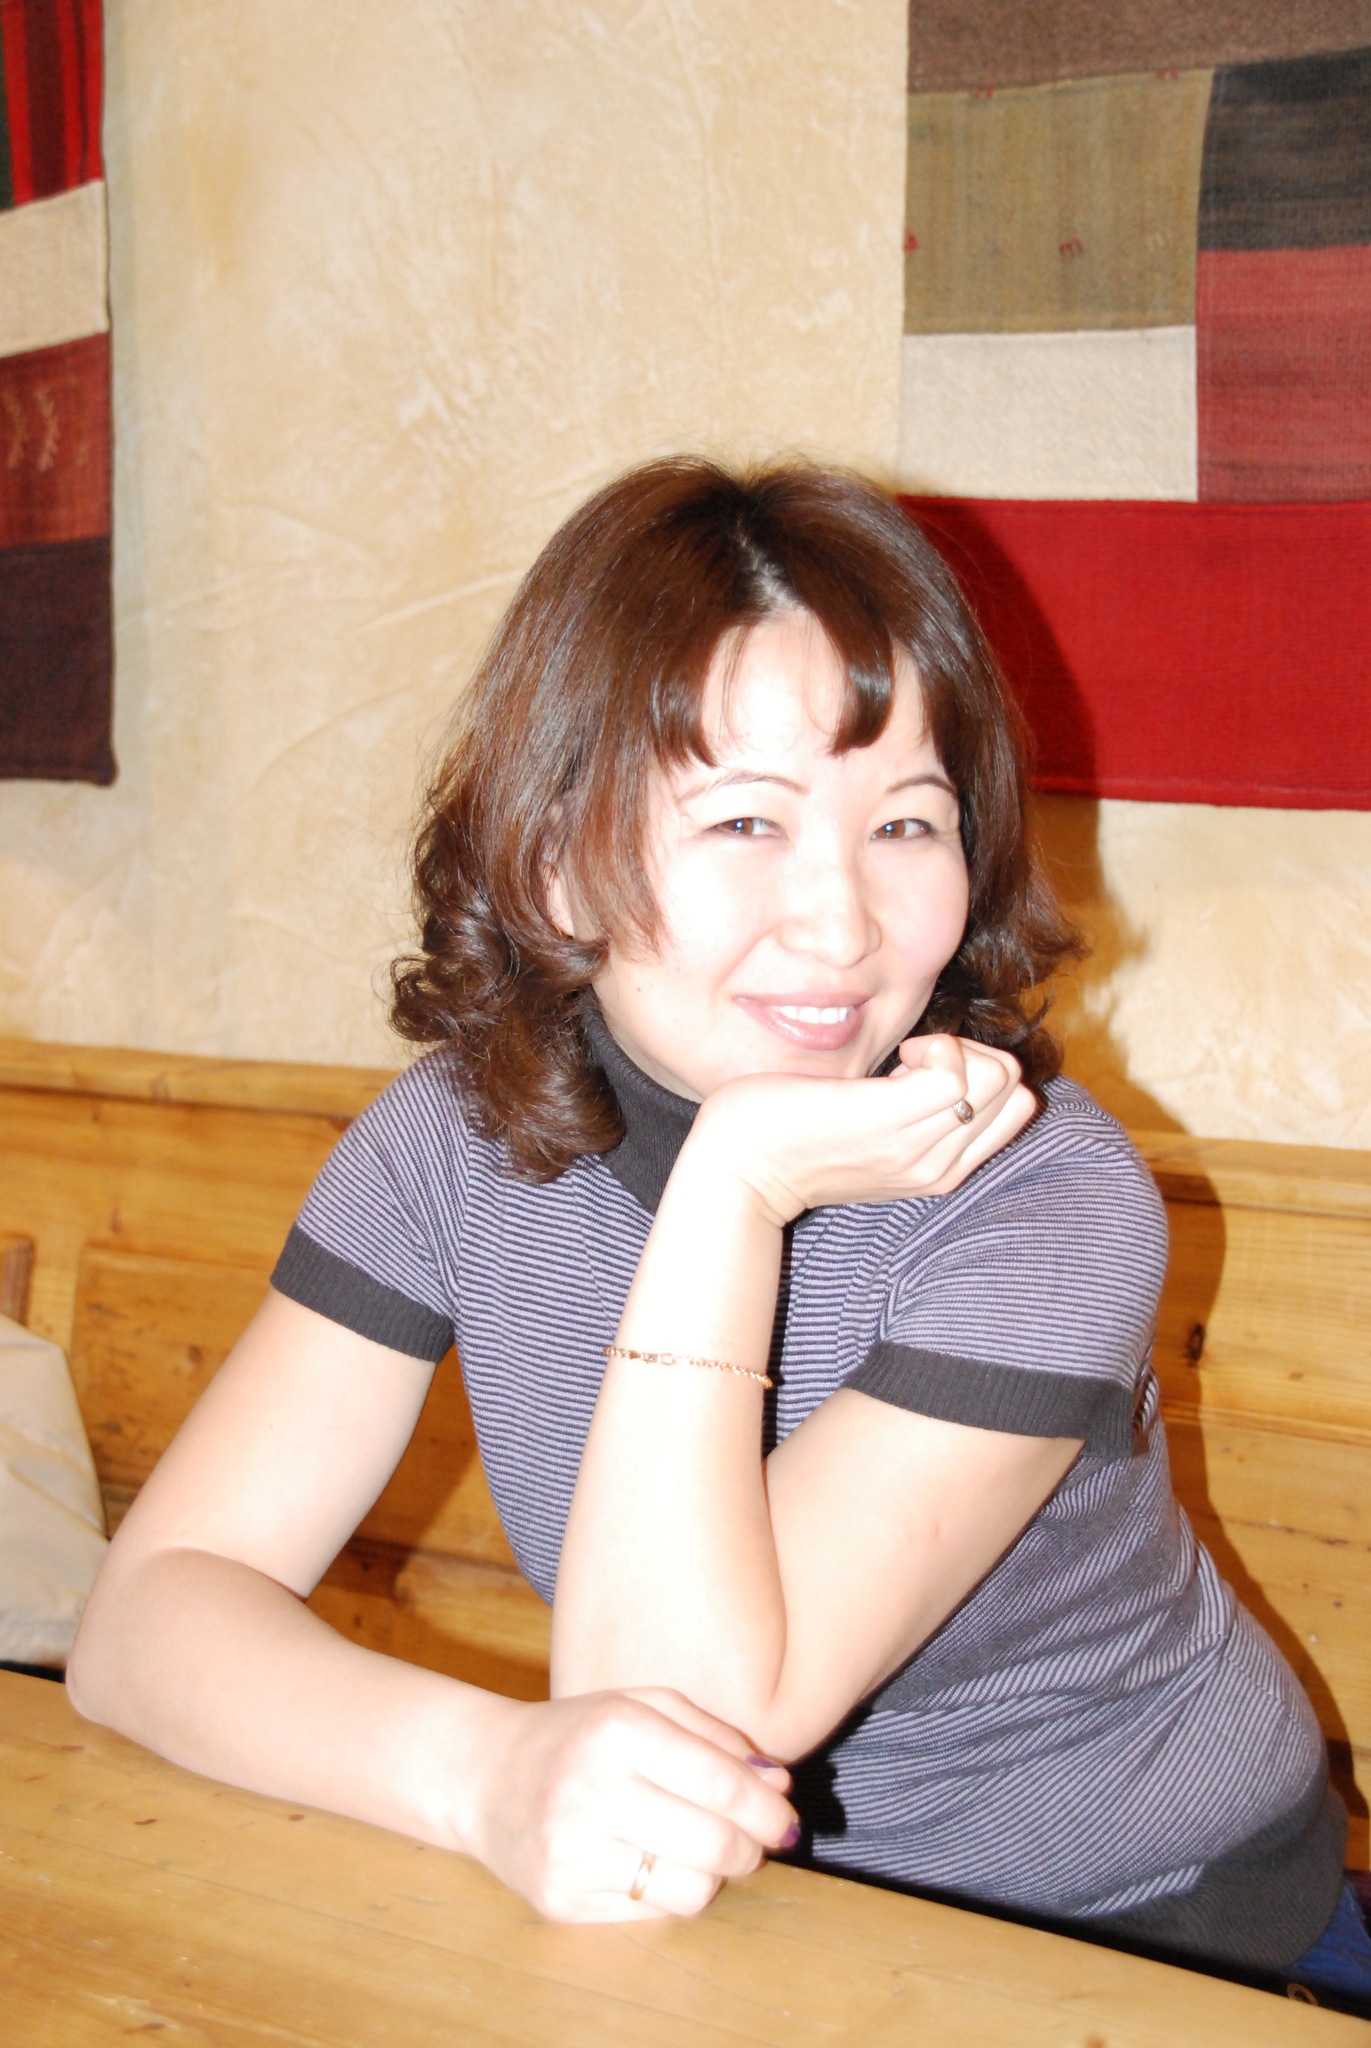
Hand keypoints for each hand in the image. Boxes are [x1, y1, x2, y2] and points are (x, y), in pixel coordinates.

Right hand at [459, 1687, 795, 1921]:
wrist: (485, 1776)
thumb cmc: (580, 1736)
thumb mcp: (644, 1707)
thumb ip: (717, 1738)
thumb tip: (780, 1784)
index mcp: (617, 1729)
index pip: (721, 1783)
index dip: (768, 1810)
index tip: (787, 1819)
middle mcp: (590, 1788)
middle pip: (713, 1843)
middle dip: (751, 1850)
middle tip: (757, 1845)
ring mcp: (570, 1850)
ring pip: (688, 1891)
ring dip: (714, 1877)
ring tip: (706, 1854)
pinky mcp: (558, 1899)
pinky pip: (648, 1914)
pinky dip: (668, 1893)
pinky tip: (655, 1865)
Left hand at [687, 1035, 1035, 1224]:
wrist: (739, 1172)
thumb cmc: (794, 1137)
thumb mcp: (873, 1134)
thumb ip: (914, 1112)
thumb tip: (947, 1062)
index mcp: (941, 1171)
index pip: (1019, 1107)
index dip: (980, 1072)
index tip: (920, 1074)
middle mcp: (939, 1167)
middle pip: (1015, 1087)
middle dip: (972, 1055)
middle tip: (910, 1066)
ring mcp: (917, 1147)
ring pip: (998, 1075)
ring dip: (950, 1049)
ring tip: (899, 1064)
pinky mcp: (887, 1121)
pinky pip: (956, 1070)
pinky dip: (934, 1047)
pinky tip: (894, 1061)